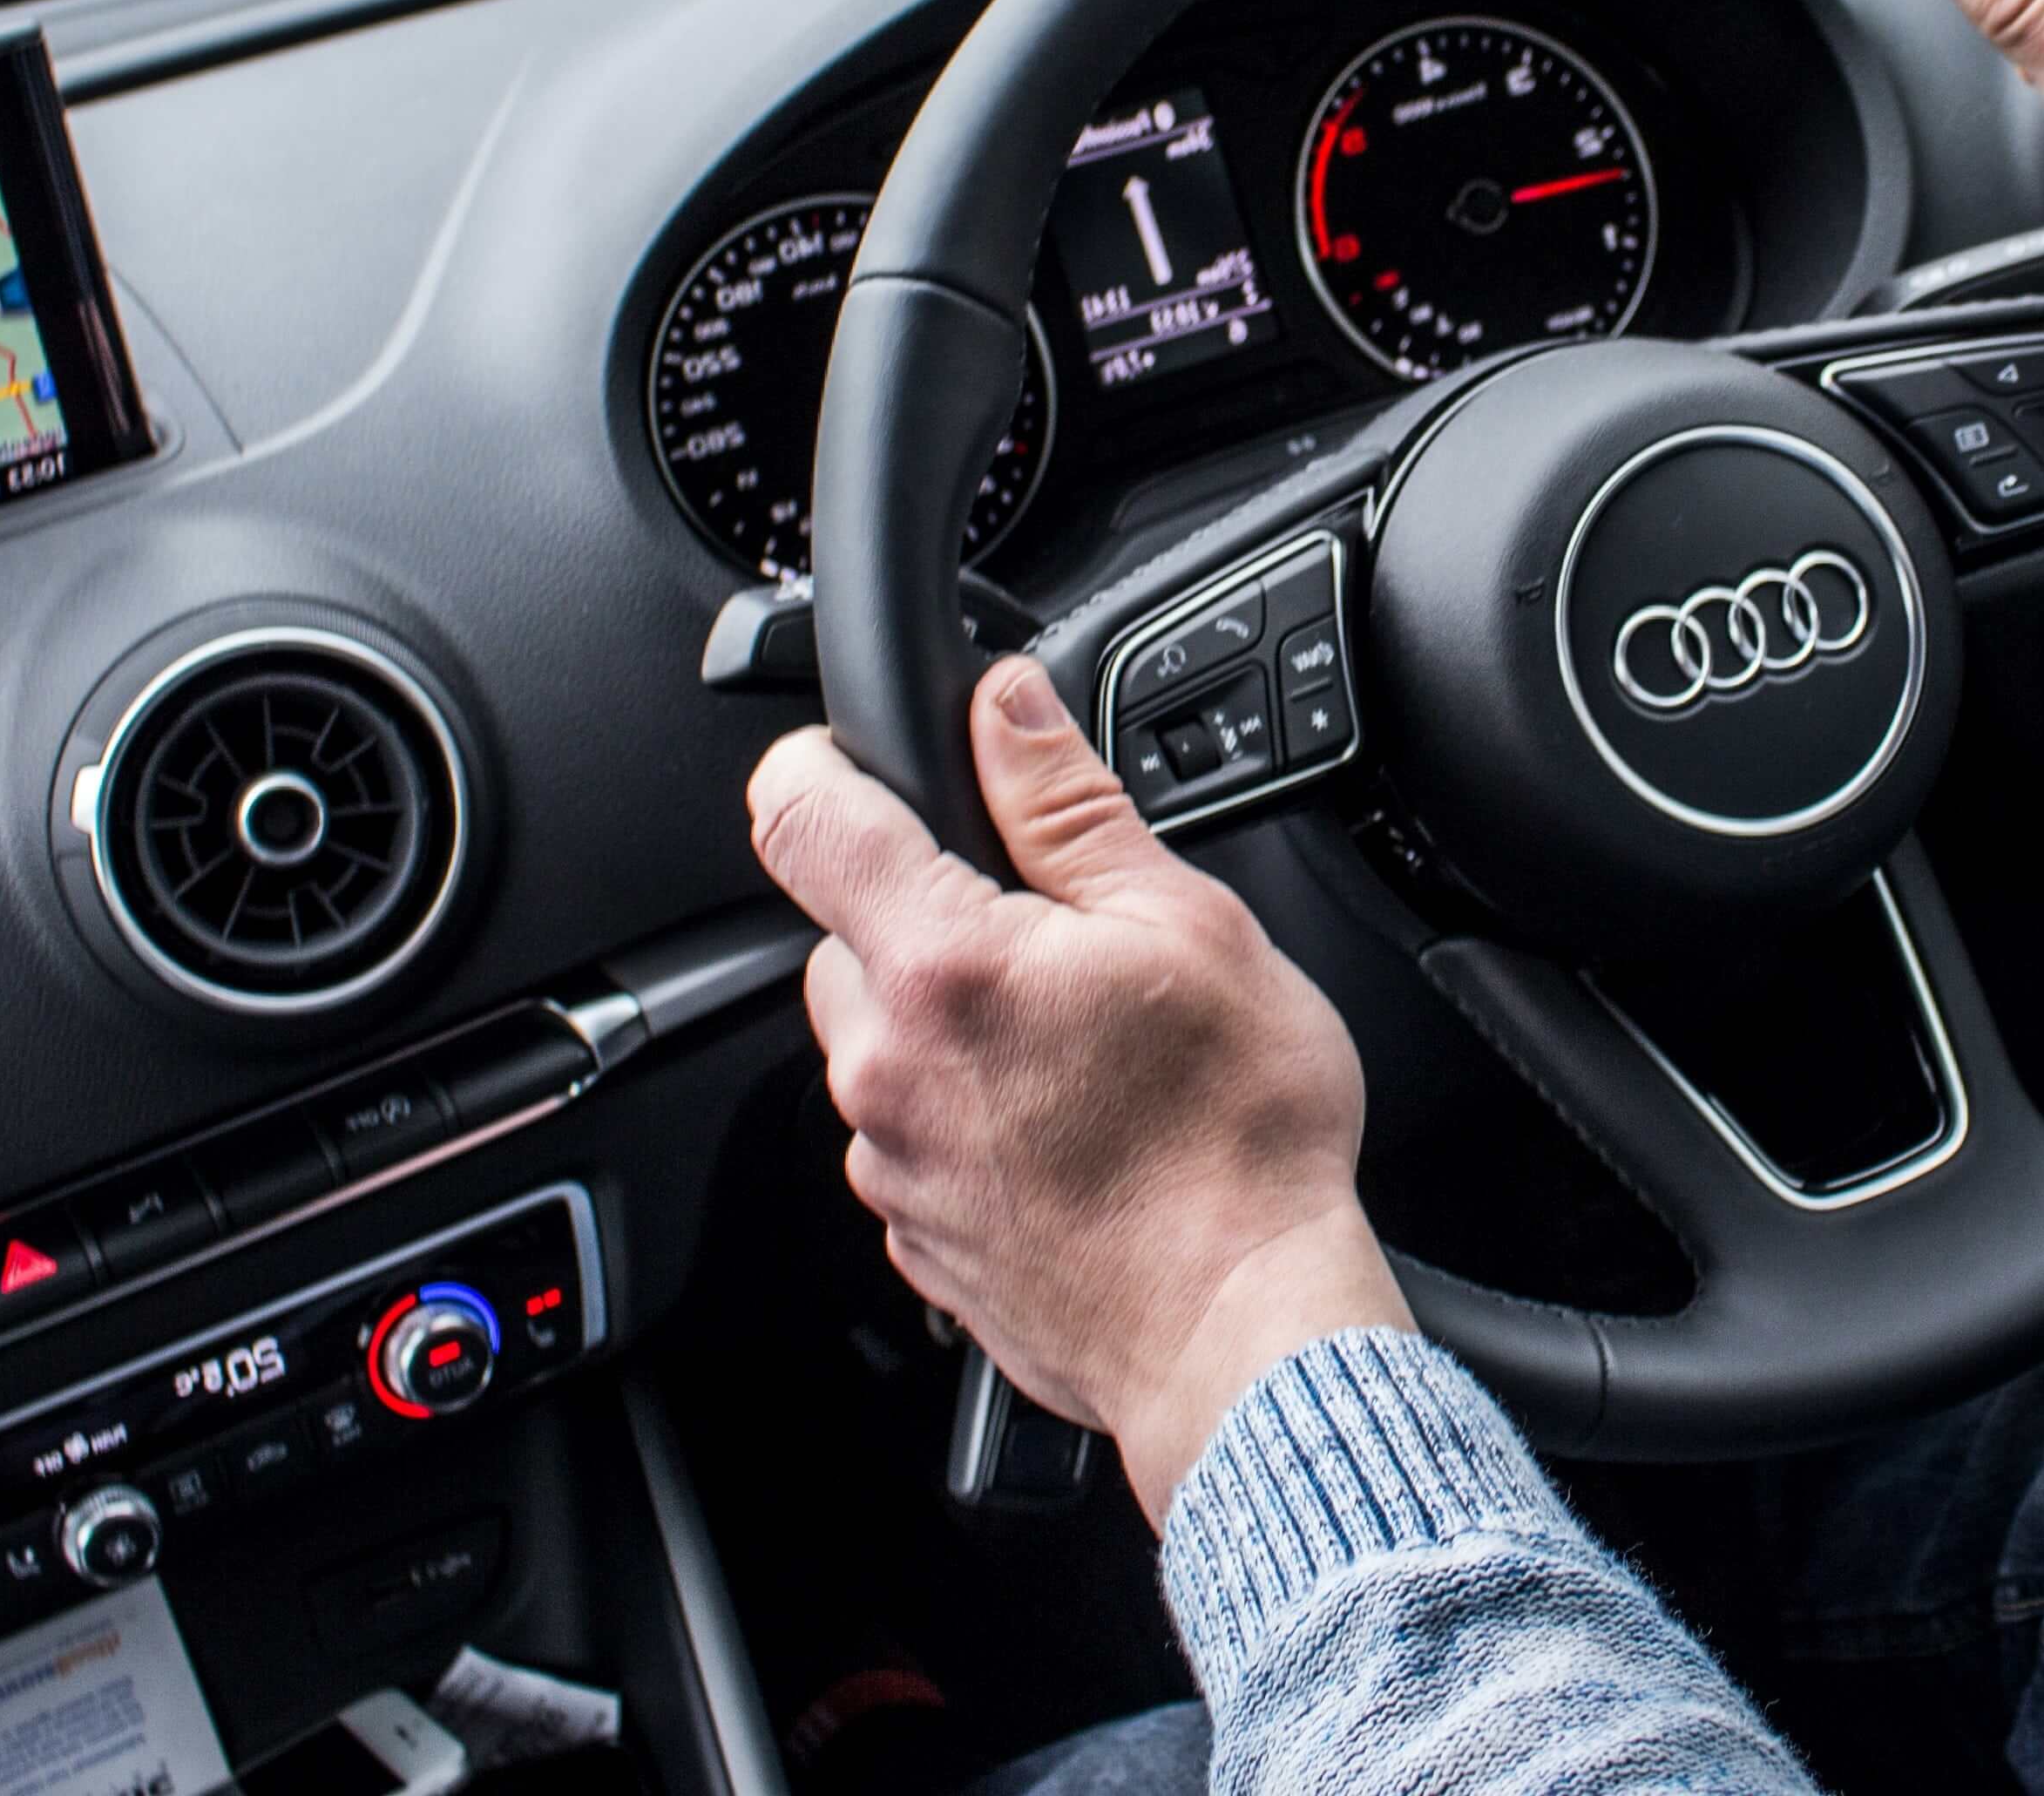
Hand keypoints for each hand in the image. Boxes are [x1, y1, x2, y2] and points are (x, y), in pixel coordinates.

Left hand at [747, 659, 1412, 1523]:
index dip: (821, 761)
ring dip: (952, 1024)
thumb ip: (1069, 805)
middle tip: (1054, 943)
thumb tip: (1004, 708)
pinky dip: (969, 1116)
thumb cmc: (1237, 1143)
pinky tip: (1073, 1130)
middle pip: (846, 936)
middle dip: (928, 915)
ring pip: (882, 1041)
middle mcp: (884, 1066)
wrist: (1244, 1335)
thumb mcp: (1185, 924)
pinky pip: (912, 1134)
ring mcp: (891, 1162)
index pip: (800, 815)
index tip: (860, 758)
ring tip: (1083, 1052)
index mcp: (942, 964)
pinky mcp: (916, 1236)